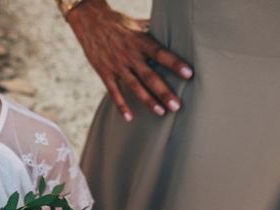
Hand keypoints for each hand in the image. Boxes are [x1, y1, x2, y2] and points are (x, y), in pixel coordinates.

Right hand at [66, 0, 192, 120]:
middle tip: (177, 106)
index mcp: (141, 41)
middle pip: (150, 76)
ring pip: (134, 86)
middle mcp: (130, 55)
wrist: (90, 21)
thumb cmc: (119, 23)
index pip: (161, 53)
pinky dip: (121, 105)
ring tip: (161, 112)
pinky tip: (129, 118)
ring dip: (148, 100)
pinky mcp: (104, 73)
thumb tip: (177, 33)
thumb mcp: (138, 25)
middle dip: (164, 92)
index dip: (175, 63)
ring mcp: (116, 65)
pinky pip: (114, 92)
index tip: (189, 74)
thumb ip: (155, 33)